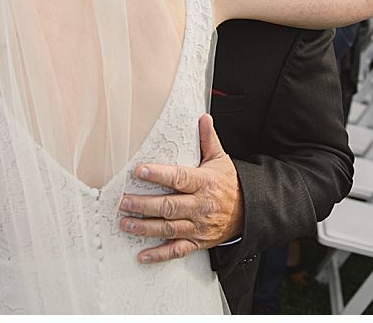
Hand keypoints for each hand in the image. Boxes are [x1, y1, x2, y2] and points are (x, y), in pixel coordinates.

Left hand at [118, 114, 242, 263]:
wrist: (249, 212)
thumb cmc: (229, 183)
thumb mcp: (221, 159)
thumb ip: (208, 140)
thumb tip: (203, 117)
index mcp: (205, 183)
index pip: (179, 178)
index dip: (159, 175)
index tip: (139, 171)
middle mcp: (201, 206)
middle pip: (169, 206)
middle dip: (144, 205)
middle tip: (123, 201)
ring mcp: (198, 226)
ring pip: (169, 228)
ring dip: (145, 227)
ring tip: (125, 223)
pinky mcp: (197, 242)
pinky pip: (177, 250)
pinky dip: (159, 255)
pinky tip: (142, 255)